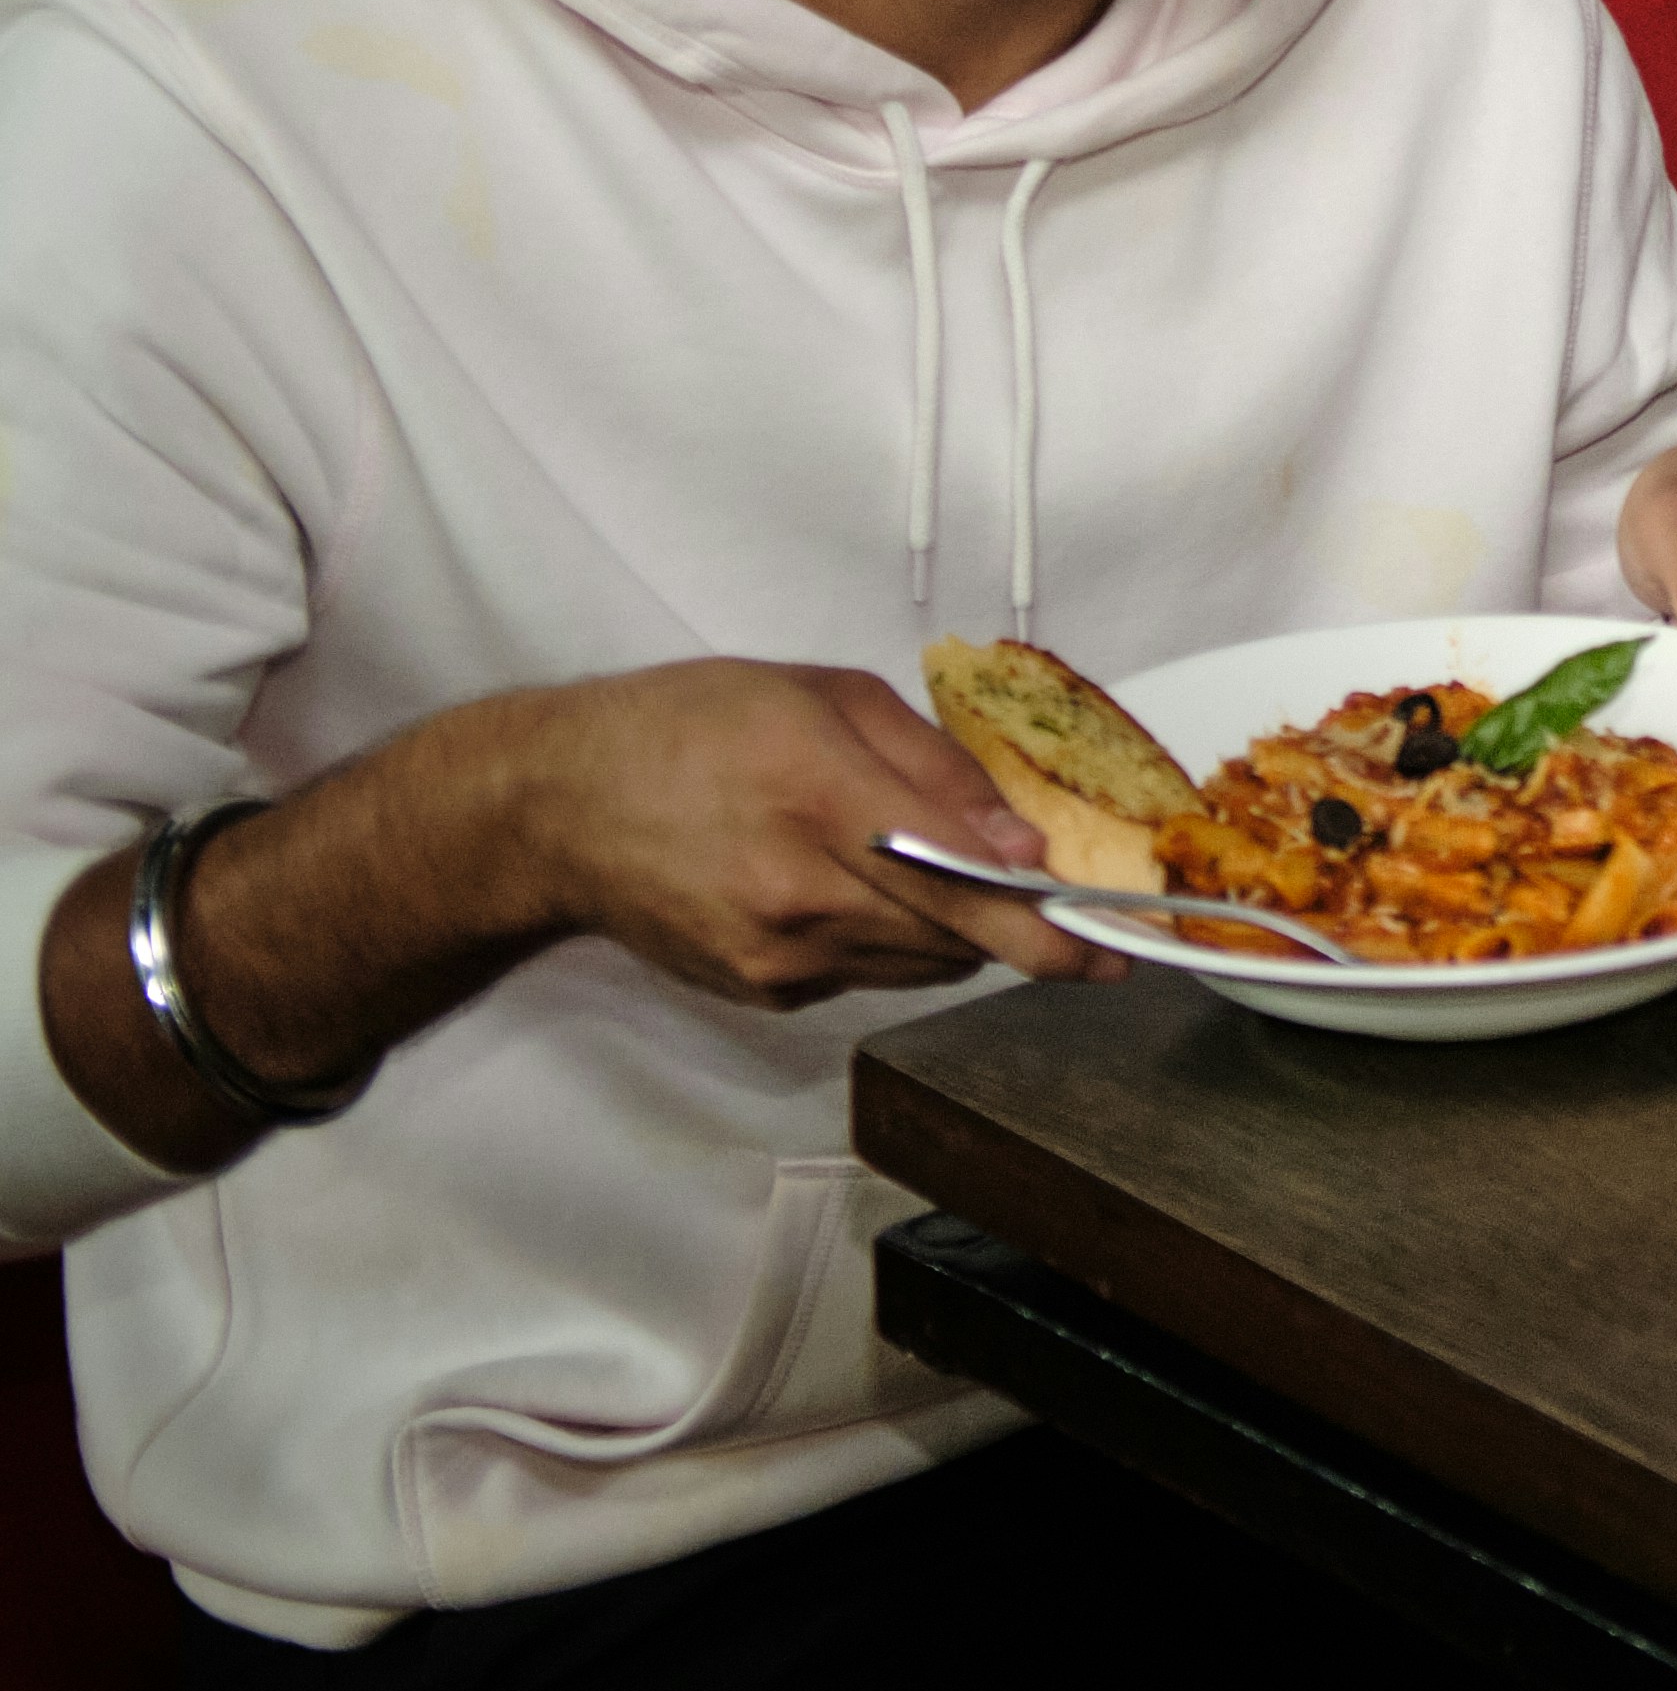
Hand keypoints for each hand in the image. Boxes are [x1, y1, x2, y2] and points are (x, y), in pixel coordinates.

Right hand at [494, 663, 1127, 1007]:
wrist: (554, 808)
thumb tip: (1023, 844)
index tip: (1108, 949)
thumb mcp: (825, 699)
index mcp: (824, 802)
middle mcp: (802, 896)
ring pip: (920, 966)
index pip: (963, 888)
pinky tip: (843, 889)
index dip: (1046, 930)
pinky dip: (885, 942)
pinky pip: (863, 976)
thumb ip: (937, 770)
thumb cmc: (691, 726)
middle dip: (1016, 927)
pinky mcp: (759, 991)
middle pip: (956, 942)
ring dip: (953, 933)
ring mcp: (777, 958)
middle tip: (1049, 903)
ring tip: (921, 872)